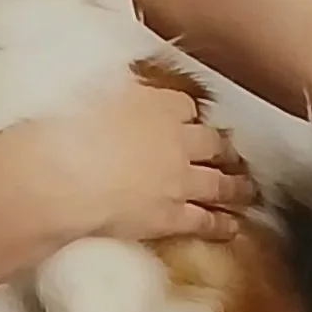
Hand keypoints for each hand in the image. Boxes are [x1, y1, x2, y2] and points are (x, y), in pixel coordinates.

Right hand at [24, 80, 255, 244]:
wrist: (65, 174)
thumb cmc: (67, 128)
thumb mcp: (92, 92)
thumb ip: (115, 89)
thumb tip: (121, 82)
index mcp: (156, 105)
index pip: (182, 105)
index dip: (185, 113)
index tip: (186, 117)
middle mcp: (176, 140)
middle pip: (210, 142)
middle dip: (222, 148)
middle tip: (229, 152)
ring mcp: (179, 179)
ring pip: (217, 182)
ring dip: (234, 186)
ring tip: (246, 191)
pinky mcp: (172, 216)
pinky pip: (203, 221)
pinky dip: (220, 225)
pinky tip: (231, 228)